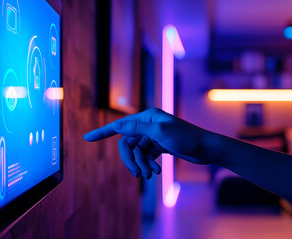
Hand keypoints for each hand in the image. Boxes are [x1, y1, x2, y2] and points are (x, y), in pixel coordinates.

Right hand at [83, 108, 211, 178]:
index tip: (87, 138)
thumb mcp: (160, 133)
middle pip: (127, 144)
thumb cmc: (186, 138)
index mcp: (147, 117)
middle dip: (131, 159)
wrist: (205, 149)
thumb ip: (137, 129)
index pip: (120, 125)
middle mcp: (148, 124)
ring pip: (137, 152)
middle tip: (137, 173)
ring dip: (141, 164)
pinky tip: (155, 171)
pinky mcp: (159, 146)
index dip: (102, 132)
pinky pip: (145, 156)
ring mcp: (153, 136)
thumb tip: (117, 125)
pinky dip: (148, 164)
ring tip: (150, 174)